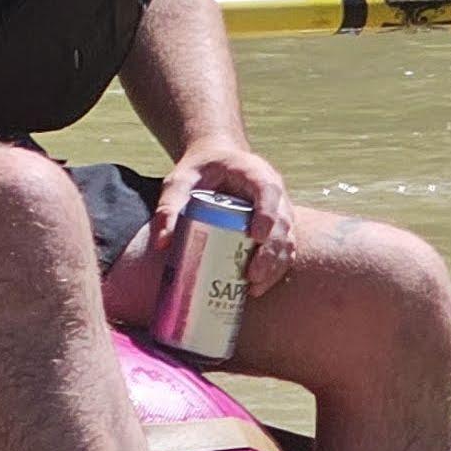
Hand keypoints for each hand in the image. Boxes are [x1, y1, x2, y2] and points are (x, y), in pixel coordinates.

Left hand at [154, 133, 297, 296]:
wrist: (216, 162)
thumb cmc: (199, 170)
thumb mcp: (180, 181)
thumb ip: (169, 206)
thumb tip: (162, 243)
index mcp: (253, 171)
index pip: (268, 189)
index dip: (267, 213)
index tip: (256, 237)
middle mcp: (274, 191)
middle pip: (283, 221)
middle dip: (271, 252)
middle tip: (251, 275)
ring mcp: (280, 210)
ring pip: (288, 239)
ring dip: (275, 266)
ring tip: (253, 288)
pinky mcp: (277, 228)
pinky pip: (285, 250)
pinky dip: (275, 270)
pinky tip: (256, 288)